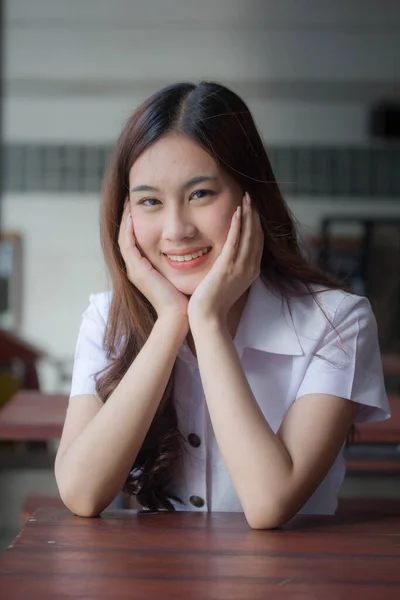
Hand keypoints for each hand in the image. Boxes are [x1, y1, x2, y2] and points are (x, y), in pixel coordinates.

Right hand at [118, 200, 188, 321]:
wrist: (178, 316)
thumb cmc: (182, 297)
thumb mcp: (177, 273)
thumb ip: (178, 260)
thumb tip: (188, 246)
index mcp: (142, 268)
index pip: (133, 240)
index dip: (133, 222)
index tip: (139, 205)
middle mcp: (135, 268)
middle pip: (124, 237)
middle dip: (126, 217)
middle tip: (129, 198)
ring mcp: (134, 270)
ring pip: (123, 239)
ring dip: (125, 219)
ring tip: (128, 202)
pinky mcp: (138, 271)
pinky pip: (128, 246)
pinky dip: (128, 231)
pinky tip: (132, 217)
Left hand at [187, 193, 262, 325]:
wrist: (208, 317)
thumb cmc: (214, 302)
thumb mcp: (229, 282)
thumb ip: (232, 268)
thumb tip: (230, 258)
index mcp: (251, 271)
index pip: (258, 242)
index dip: (256, 224)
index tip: (253, 209)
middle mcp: (250, 267)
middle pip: (257, 235)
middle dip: (254, 215)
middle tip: (251, 198)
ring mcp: (240, 267)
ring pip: (249, 235)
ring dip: (248, 215)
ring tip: (246, 199)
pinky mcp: (227, 267)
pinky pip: (235, 242)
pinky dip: (237, 226)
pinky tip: (236, 212)